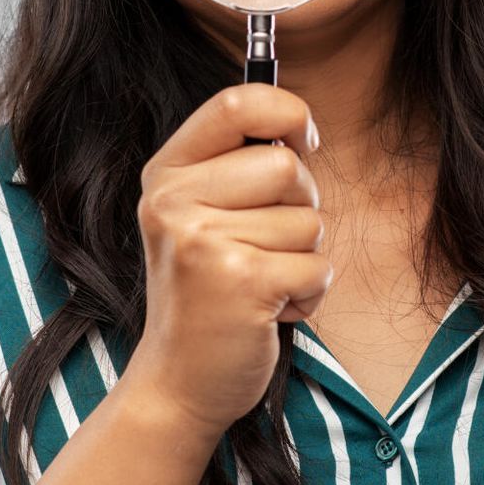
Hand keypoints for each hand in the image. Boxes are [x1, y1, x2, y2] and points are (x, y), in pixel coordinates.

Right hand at [124, 84, 327, 441]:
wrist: (177, 382)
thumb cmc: (207, 293)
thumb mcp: (200, 216)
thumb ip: (236, 167)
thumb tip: (299, 124)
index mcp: (166, 173)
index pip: (237, 102)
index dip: (287, 111)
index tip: (303, 141)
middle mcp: (174, 201)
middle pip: (287, 166)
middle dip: (300, 207)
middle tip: (265, 246)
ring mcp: (203, 242)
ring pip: (309, 221)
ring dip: (303, 259)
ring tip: (260, 285)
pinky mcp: (240, 283)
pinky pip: (317, 266)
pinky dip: (309, 294)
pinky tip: (269, 311)